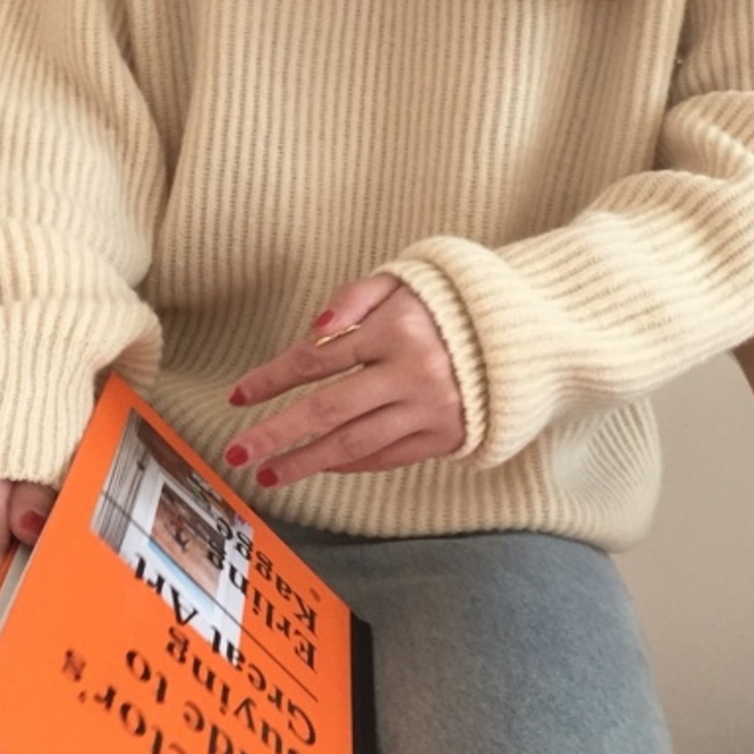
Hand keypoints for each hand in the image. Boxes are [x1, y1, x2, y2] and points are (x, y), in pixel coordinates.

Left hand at [223, 273, 464, 487]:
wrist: (518, 333)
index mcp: (396, 327)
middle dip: (276, 433)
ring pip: (355, 443)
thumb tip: (313, 331)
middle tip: (235, 452)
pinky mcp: (447, 436)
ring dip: (306, 461)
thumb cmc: (444, 302)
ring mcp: (431, 409)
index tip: (237, 396)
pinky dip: (351, 463)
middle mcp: (412, 371)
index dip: (271, 378)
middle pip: (328, 409)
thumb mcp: (400, 279)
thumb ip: (352, 297)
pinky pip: (388, 457)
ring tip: (268, 474)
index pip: (317, 358)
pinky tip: (322, 464)